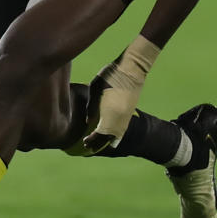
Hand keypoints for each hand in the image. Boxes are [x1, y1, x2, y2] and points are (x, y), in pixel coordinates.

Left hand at [70, 36, 160, 155]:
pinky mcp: (130, 113)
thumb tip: (88, 122)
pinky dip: (117, 136)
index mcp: (108, 113)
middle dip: (98, 143)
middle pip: (108, 137)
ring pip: (117, 135)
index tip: (85, 142)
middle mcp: (118, 119)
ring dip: (108, 141)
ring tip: (100, 145)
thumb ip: (91, 108)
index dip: (92, 140)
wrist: (131, 69)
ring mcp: (126, 117)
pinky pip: (123, 130)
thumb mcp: (95, 89)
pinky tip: (113, 140)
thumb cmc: (109, 76)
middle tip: (89, 147)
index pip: (99, 133)